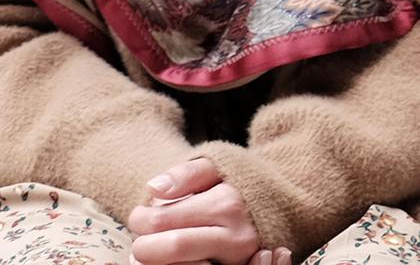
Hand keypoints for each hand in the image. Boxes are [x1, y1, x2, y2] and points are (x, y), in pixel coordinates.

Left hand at [126, 157, 277, 264]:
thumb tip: (154, 189)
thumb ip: (184, 173)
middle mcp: (236, 236)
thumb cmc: (239, 183)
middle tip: (142, 239)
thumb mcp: (216, 165)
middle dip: (144, 246)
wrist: (280, 203)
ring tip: (153, 250)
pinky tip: (172, 260)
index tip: (138, 216)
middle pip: (172, 249)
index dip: (139, 220)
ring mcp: (238, 260)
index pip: (164, 220)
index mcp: (227, 204)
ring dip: (156, 263)